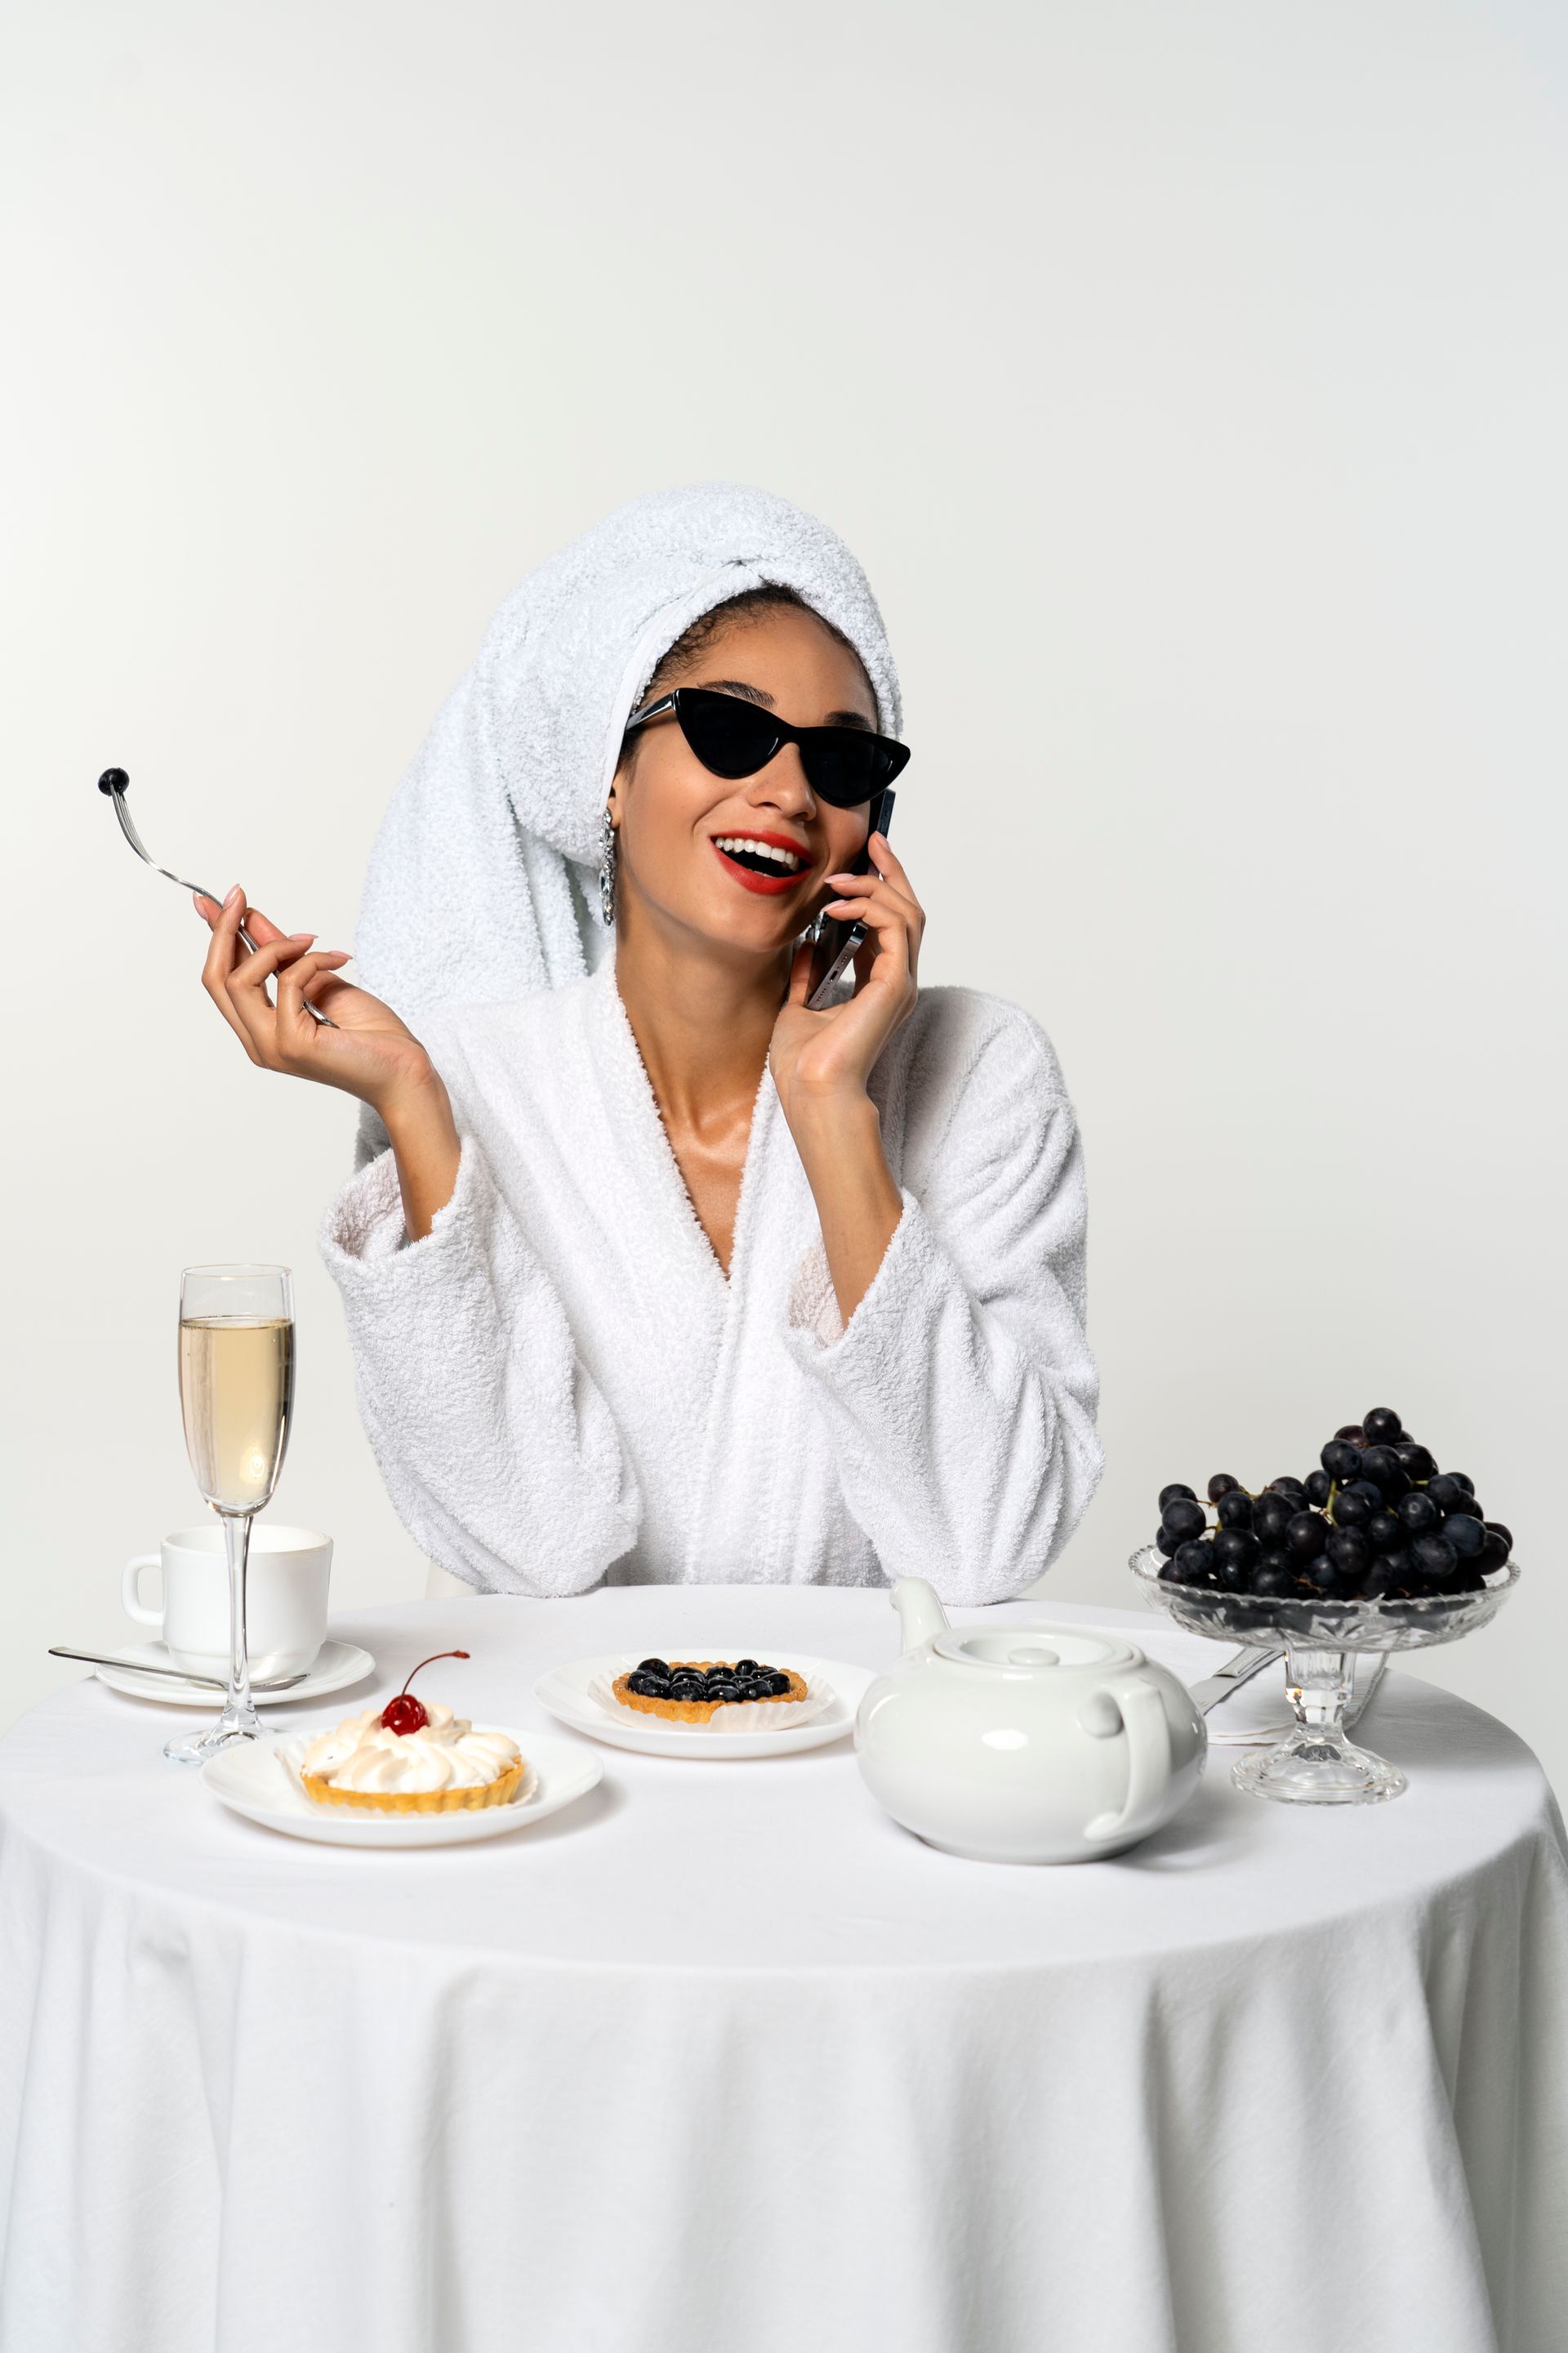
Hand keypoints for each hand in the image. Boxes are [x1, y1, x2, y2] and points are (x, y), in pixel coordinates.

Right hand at [196, 887, 437, 1123]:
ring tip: (310, 940)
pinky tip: (338, 959)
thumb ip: (283, 957)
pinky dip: (311, 961)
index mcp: (261, 1030)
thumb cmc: (370, 1035)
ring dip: (275, 947)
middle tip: (239, 896)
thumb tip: (252, 921)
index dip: (214, 936)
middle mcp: (258, 1042)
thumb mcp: (320, 981)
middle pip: (215, 979)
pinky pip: (288, 983)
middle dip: (223, 930)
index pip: (221, 980)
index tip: (215, 899)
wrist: (404, 1070)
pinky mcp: (293, 1043)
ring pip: (240, 980)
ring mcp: (272, 1046)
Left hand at [768, 832, 924, 1124]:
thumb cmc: (805, 1064)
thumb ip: (809, 974)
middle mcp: (896, 983)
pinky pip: (895, 928)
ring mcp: (899, 984)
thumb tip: (806, 943)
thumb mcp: (800, 1004)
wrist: (810, 1091)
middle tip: (872, 842)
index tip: (864, 858)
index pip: (890, 925)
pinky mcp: (894, 985)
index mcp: (878, 987)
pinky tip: (836, 907)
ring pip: (908, 914)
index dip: (881, 888)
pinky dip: (869, 908)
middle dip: (891, 872)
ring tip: (840, 880)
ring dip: (875, 887)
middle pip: (908, 911)